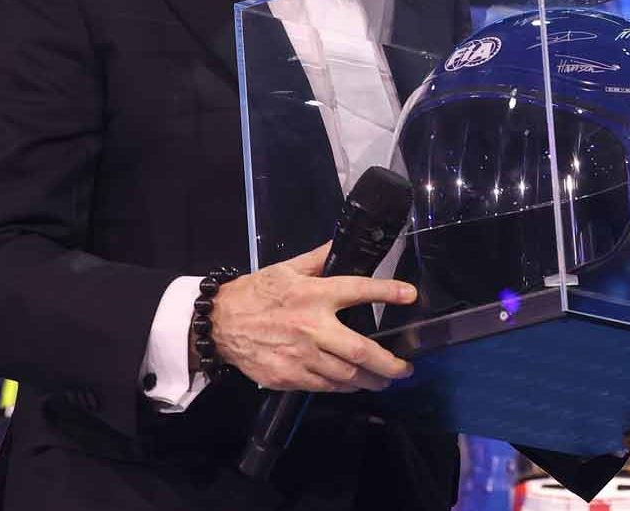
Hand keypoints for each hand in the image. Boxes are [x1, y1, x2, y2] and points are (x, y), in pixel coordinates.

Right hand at [209, 242, 417, 392]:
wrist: (219, 324)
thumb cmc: (254, 293)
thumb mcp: (286, 268)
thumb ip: (318, 259)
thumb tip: (341, 244)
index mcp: (313, 295)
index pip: (359, 291)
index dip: (387, 292)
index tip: (409, 295)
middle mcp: (311, 327)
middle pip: (361, 350)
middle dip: (389, 363)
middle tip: (405, 368)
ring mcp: (301, 356)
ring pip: (346, 375)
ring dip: (370, 380)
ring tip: (383, 380)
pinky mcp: (289, 377)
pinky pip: (324, 386)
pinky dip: (343, 386)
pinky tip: (352, 383)